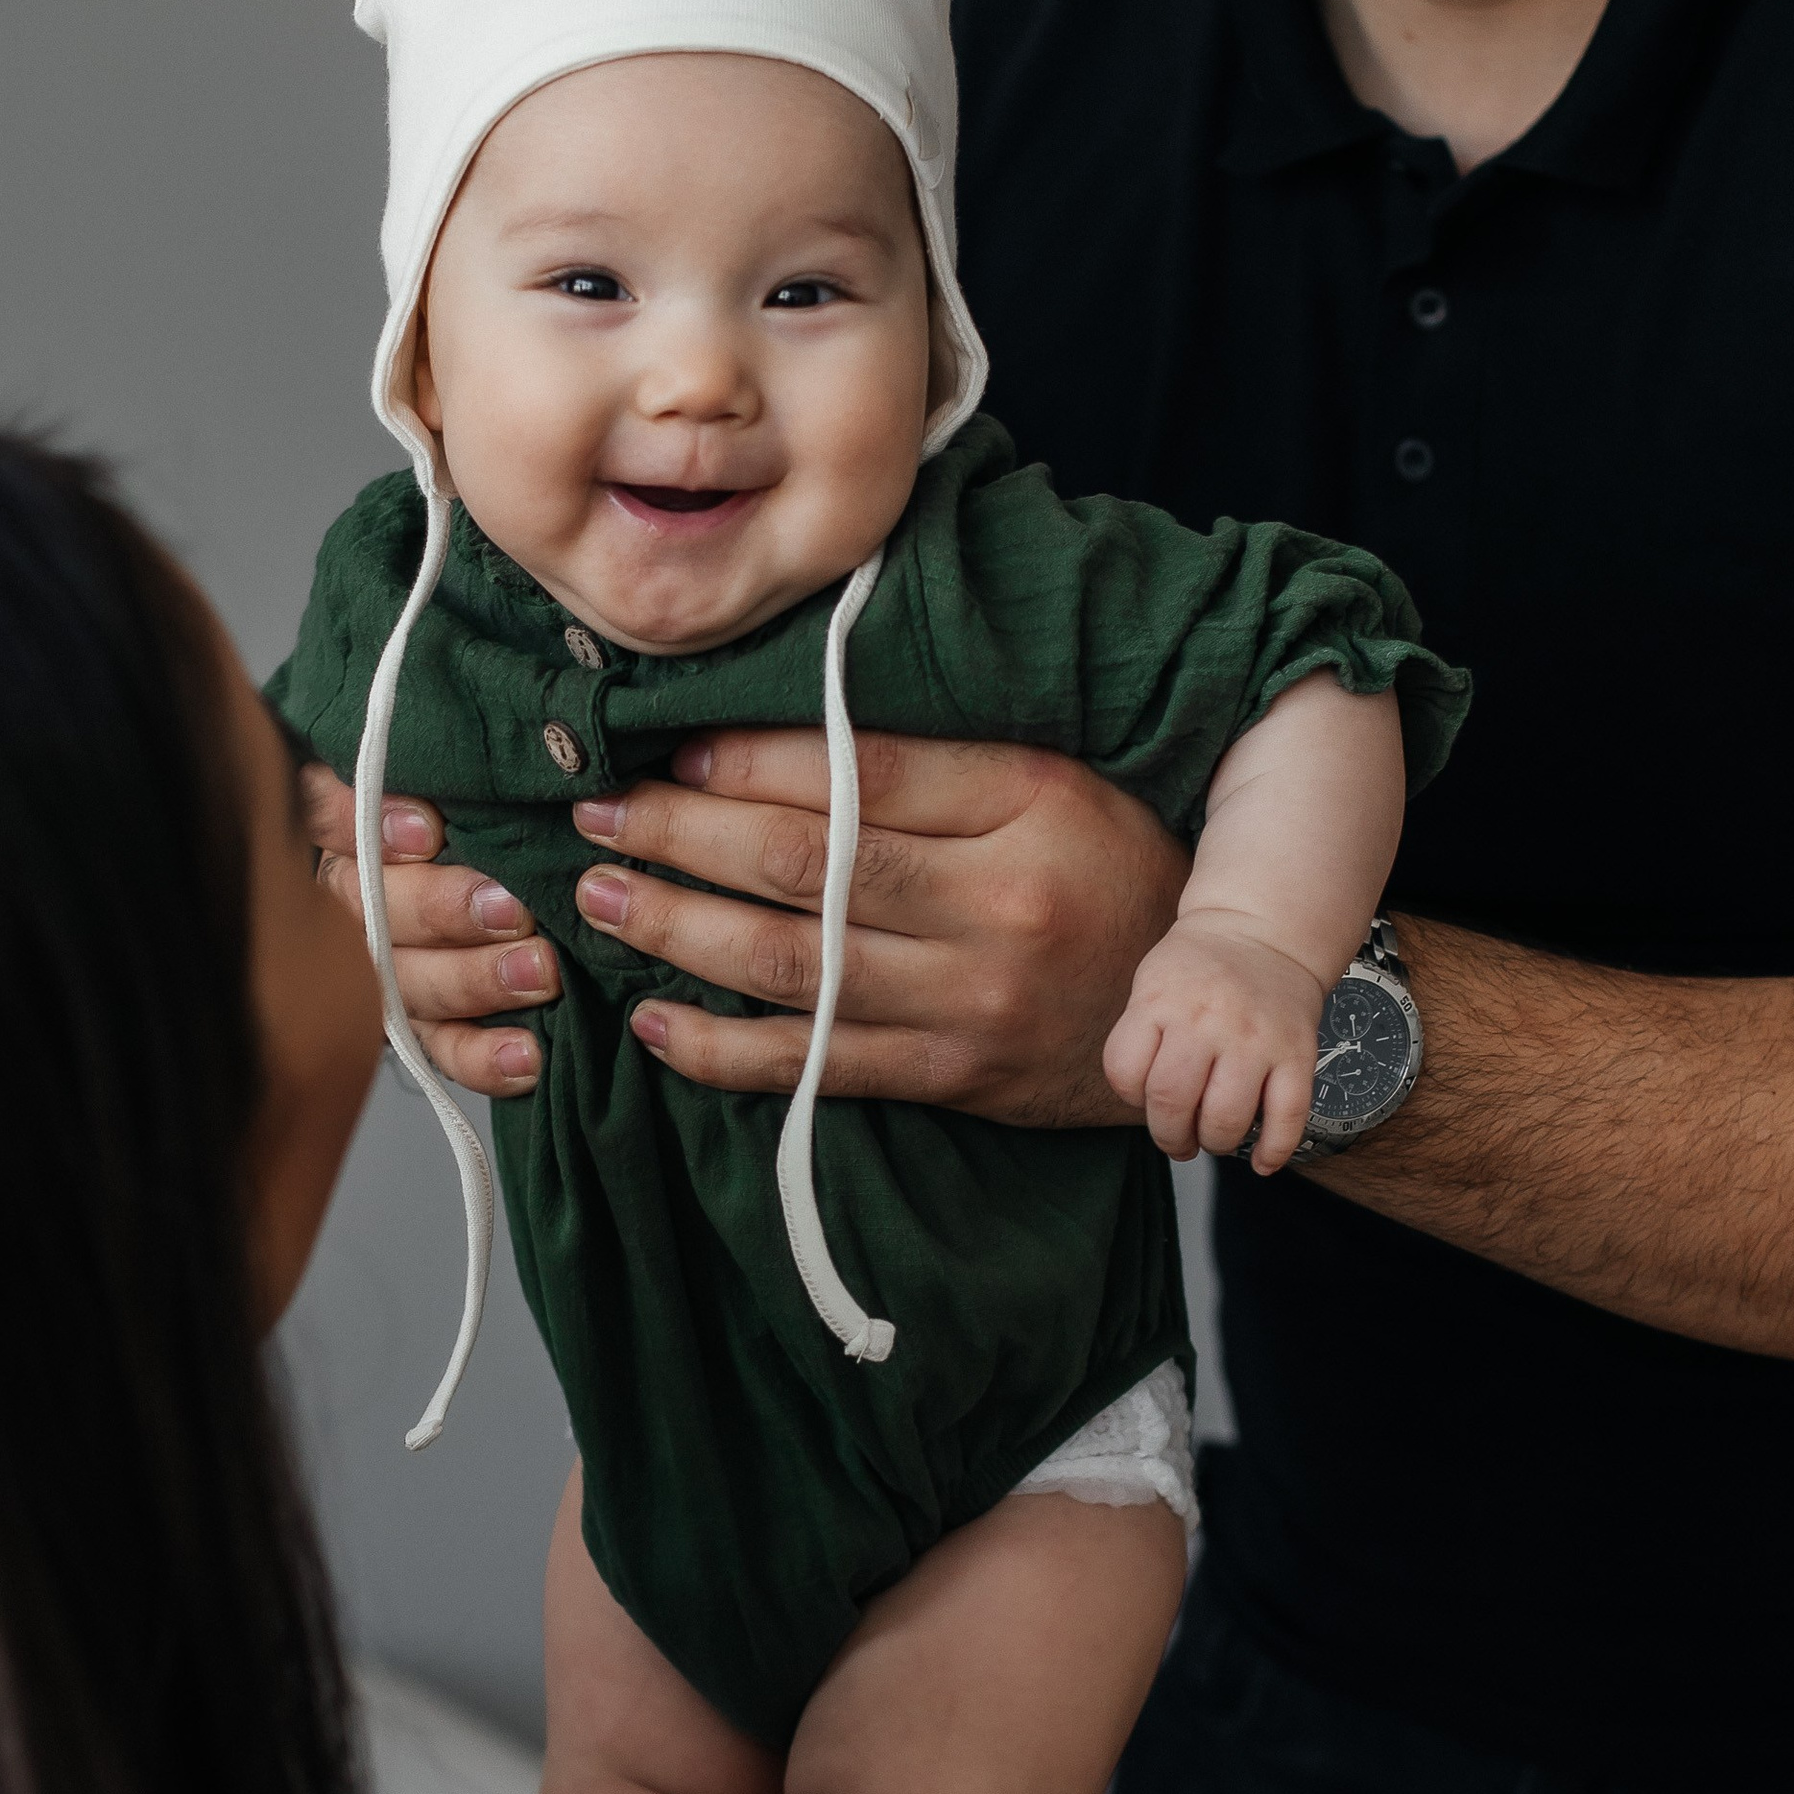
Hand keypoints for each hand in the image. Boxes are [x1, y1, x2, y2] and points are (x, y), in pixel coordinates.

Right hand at [298, 761, 558, 1097]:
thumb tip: (489, 728)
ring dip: (472, 980)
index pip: (322, 811)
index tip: (430, 828)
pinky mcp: (418, 1025)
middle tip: (511, 908)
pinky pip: (439, 1049)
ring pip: (403, 982)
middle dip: (440, 909)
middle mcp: (348, 896)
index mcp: (343, 820)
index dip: (363, 823)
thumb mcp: (463, 764)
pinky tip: (527, 1055)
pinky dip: (482, 1057)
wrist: (527, 874)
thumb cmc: (489, 802)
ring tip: (540, 972)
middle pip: (366, 908)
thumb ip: (445, 755)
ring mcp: (379, 967)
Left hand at [565, 729, 1186, 1123]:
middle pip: (807, 864)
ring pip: (792, 964)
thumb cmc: (1115, 870)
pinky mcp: (950, 1074)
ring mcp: (970, 999)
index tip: (672, 745)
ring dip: (677, 930)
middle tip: (596, 811)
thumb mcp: (1057, 781)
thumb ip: (943, 757)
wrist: (1196, 1012)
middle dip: (681, 836)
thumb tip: (794, 719)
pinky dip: (724, 1049)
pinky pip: (815, 1064)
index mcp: (1028, 803)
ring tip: (597, 897)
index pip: (863, 771)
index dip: (751, 759)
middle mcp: (997, 903)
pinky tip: (655, 1022)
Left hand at [1103, 912, 1326, 1167]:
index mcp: (1161, 1001)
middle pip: (1172, 1102)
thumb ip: (1142, 1037)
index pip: (1125, 1072)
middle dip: (1170, 1136)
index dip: (1130, 1097)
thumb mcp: (1152, 984)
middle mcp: (1208, 1020)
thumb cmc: (1198, 970)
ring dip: (1215, 1143)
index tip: (1144, 1096)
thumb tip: (1147, 1108)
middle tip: (1178, 1139)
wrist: (1263, 931)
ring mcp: (1256, 1039)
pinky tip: (1261, 1162)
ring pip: (1227, 1118)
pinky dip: (1274, 1151)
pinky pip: (1288, 1116)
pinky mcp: (1297, 1053)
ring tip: (1214, 1138)